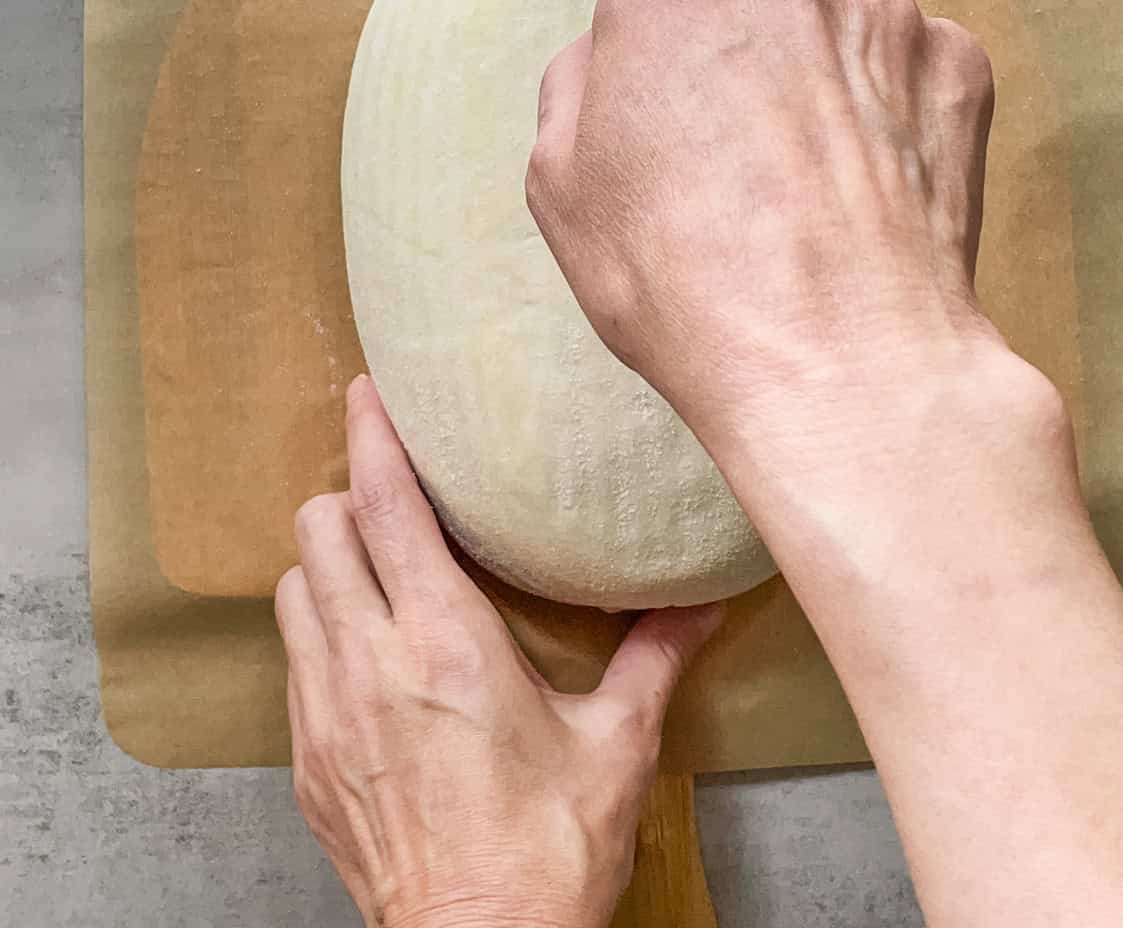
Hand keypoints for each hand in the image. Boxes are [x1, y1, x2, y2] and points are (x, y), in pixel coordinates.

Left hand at [276, 375, 721, 927]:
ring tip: (374, 569)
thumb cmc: (545, 856)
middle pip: (319, 530)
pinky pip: (293, 662)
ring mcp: (327, 716)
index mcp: (446, 643)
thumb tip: (702, 604)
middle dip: (347, 497)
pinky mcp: (308, 763)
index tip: (369, 393)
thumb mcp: (616, 746)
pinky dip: (319, 633)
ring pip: (294, 591)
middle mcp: (371, 665)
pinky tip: (366, 653)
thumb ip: (655, 659)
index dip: (372, 437)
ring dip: (328, 565)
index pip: (386, 507)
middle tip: (389, 494)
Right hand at [526, 0, 1007, 470]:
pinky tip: (874, 184)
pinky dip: (893, 103)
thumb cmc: (683, 285)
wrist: (841, 364)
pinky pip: (910, 58)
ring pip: (835, 19)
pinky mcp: (954, 62)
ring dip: (822, 70)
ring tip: (814, 181)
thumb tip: (613, 53)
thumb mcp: (562, 191)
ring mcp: (879, 13)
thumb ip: (578, 84)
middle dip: (739, 39)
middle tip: (738, 144)